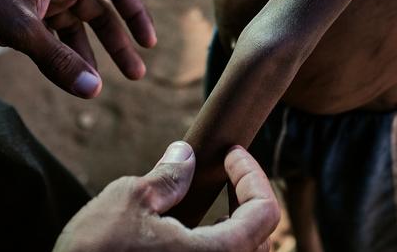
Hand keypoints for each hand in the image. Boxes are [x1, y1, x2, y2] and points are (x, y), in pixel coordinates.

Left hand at [0, 0, 155, 97]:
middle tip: (135, 75)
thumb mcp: (21, 29)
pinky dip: (62, 54)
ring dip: (89, 54)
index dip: (138, 15)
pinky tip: (66, 76)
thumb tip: (94, 89)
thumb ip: (58, 60)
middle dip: (118, 43)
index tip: (148, 44)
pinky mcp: (22, 11)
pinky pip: (52, 35)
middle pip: (102, 13)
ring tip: (98, 85)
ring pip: (76, 27)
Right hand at [54, 143, 279, 251]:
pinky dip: (213, 247)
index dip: (252, 174)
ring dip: (234, 228)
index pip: (266, 212)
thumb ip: (168, 176)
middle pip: (260, 240)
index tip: (230, 153)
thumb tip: (186, 155)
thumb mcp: (130, 200)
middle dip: (248, 200)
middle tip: (226, 173)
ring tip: (210, 202)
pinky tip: (186, 233)